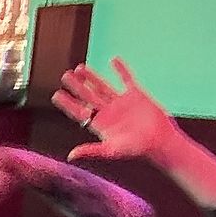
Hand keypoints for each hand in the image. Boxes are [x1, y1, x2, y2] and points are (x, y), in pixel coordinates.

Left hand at [53, 58, 180, 164]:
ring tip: (80, 68)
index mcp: (100, 124)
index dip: (68, 104)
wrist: (159, 141)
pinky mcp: (136, 95)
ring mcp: (121, 103)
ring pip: (103, 87)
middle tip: (65, 76)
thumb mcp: (111, 150)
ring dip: (92, 77)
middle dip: (76, 87)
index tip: (56, 95)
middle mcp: (108, 112)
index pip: (79, 112)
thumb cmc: (136, 149)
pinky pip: (126, 79)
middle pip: (88, 97)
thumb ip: (91, 150)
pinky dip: (121, 70)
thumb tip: (70, 156)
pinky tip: (113, 60)